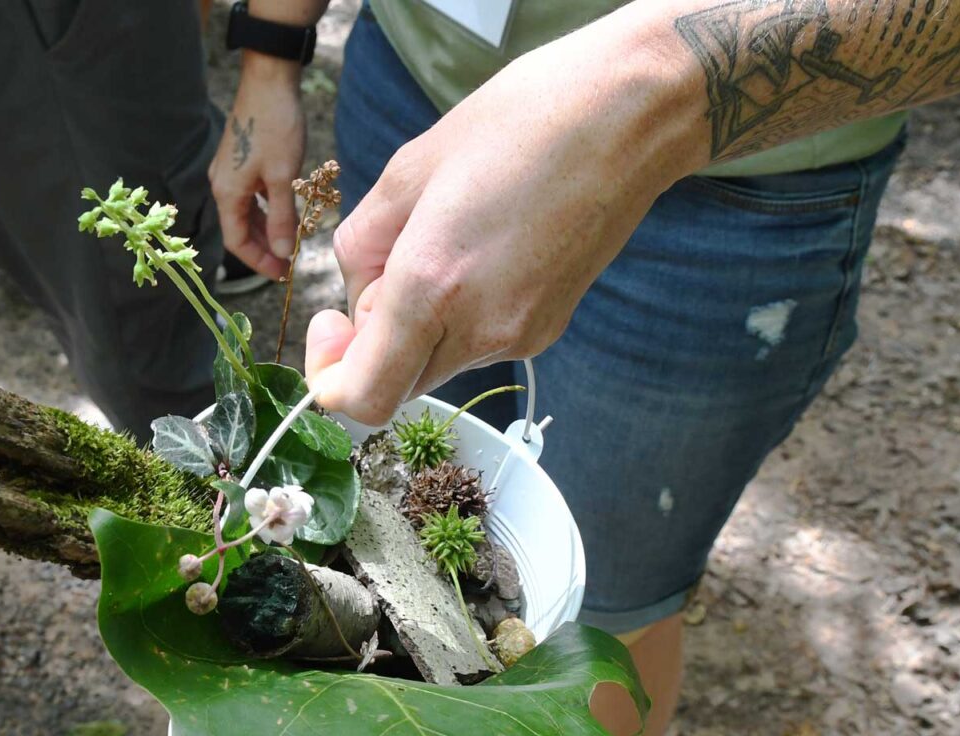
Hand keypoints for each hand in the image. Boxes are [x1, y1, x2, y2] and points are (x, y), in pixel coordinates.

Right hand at [209, 54, 307, 280]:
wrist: (269, 79)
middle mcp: (222, 184)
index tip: (282, 274)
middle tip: (290, 263)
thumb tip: (283, 253)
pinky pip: (251, 196)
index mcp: (227, 192)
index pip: (236, 241)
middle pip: (239, 229)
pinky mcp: (241, 160)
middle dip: (264, 248)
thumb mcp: (283, 177)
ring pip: (246, 212)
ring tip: (290, 243)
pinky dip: (266, 210)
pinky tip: (285, 214)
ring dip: (266, 230)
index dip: (258, 262)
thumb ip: (281, 218)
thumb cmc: (275, 126)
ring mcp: (230, 172)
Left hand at [305, 23, 704, 425]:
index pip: (364, 396)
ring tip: (447, 237)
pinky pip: (477, 341)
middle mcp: (478, 328)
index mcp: (431, 285)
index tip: (330, 324)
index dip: (330, 377)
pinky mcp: (548, 328)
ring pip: (436, 361)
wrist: (630, 115)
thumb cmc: (522, 121)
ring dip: (417, 321)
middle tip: (388, 263)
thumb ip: (364, 244)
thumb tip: (354, 293)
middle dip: (372, 339)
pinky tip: (484, 246)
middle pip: (396, 381)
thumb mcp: (410, 168)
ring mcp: (520, 335)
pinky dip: (459, 312)